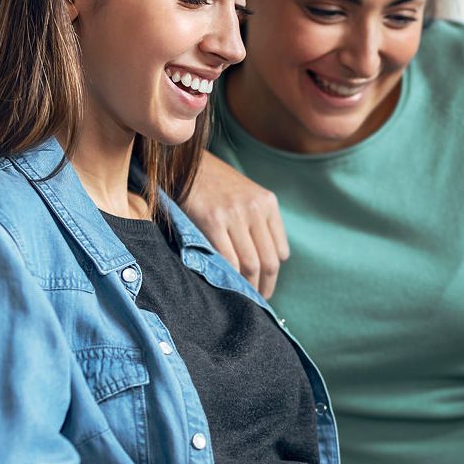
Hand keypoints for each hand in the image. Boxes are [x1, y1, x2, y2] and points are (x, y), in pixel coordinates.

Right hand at [182, 152, 289, 297]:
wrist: (182, 160)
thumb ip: (255, 222)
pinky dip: (229, 276)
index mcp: (267, 203)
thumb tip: (262, 262)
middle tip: (257, 302)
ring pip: (251, 264)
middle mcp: (255, 208)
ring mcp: (235, 214)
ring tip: (242, 299)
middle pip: (269, 261)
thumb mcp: (243, 195)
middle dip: (264, 287)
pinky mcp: (213, 220)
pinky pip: (227, 258)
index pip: (281, 251)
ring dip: (248, 287)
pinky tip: (225, 285)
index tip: (264, 286)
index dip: (273, 274)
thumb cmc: (211, 183)